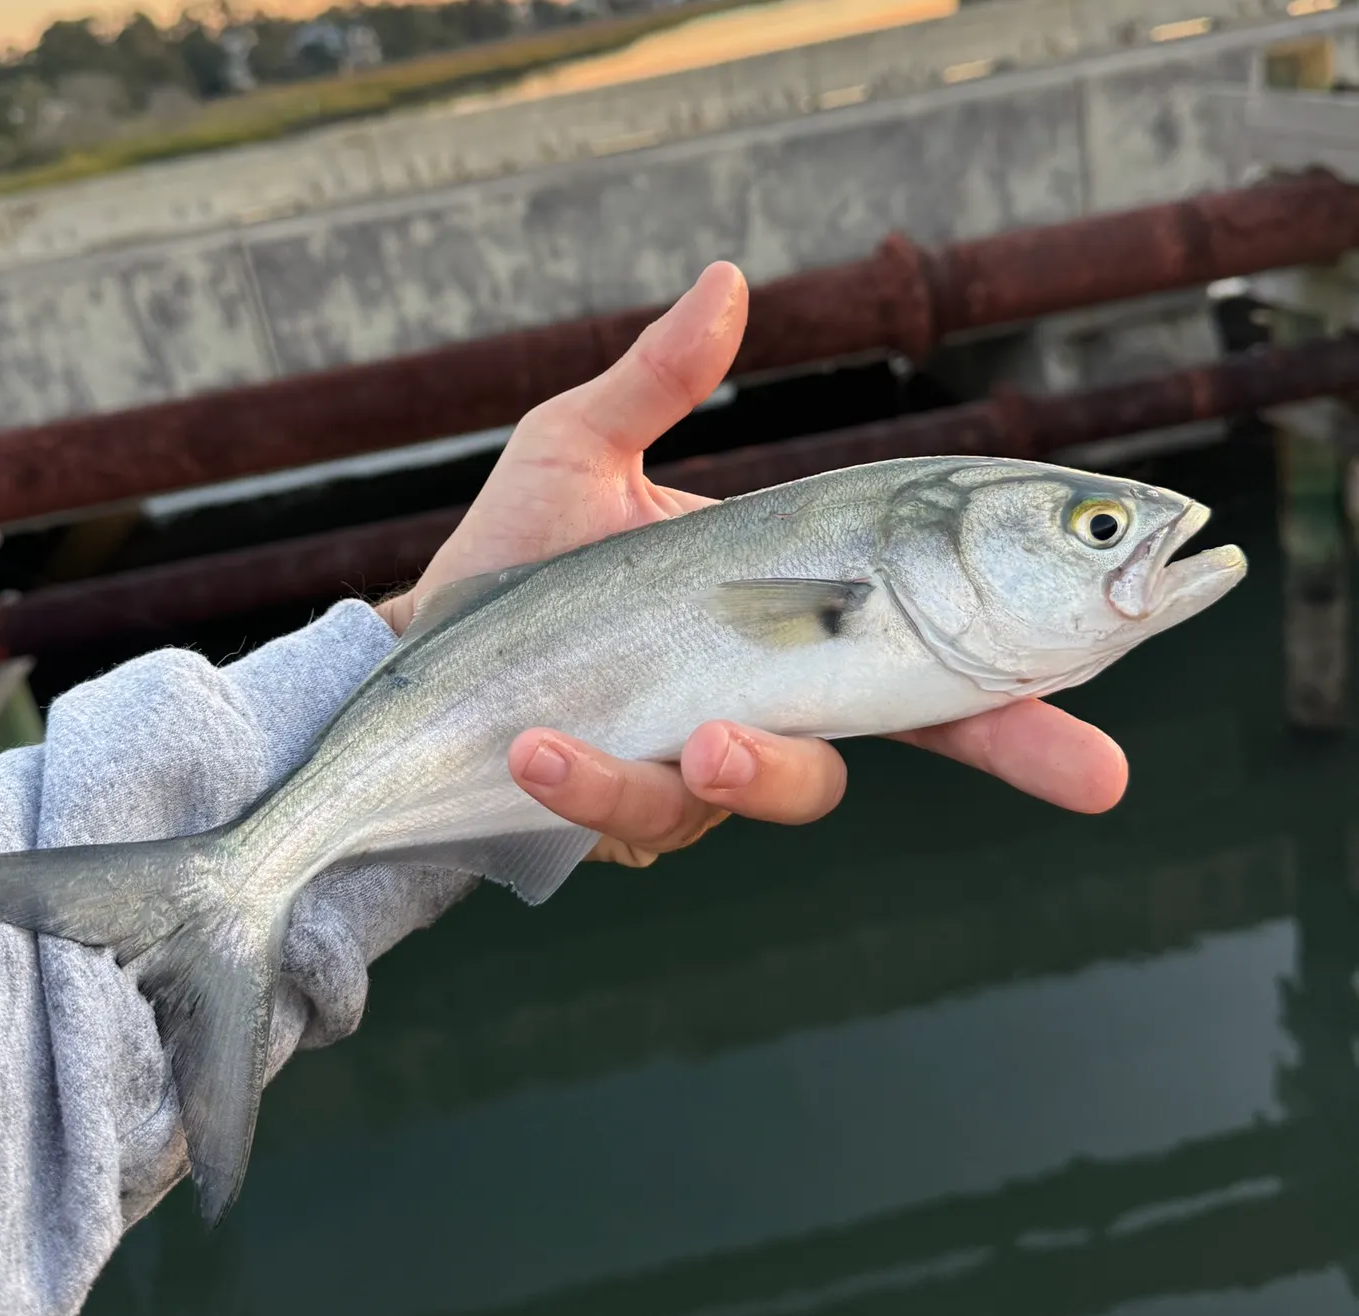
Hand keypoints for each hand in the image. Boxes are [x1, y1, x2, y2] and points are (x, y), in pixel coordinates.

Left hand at [377, 263, 1128, 868]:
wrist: (424, 658)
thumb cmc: (519, 562)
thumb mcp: (585, 453)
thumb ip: (660, 382)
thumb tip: (726, 278)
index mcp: (790, 619)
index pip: (927, 643)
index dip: (1021, 658)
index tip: (1117, 652)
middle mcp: (769, 698)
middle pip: (913, 732)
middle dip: (1008, 749)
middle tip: (1096, 775)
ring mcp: (703, 764)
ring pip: (778, 787)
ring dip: (749, 770)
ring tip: (698, 739)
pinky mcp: (628, 807)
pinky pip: (639, 810)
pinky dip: (597, 780)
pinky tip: (541, 745)